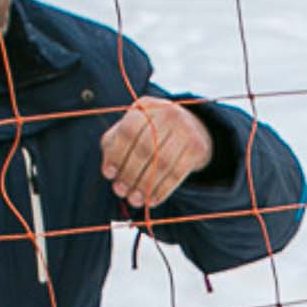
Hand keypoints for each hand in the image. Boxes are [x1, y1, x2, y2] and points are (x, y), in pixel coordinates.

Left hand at [100, 97, 213, 211]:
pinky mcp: (198, 147)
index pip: (128, 130)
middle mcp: (168, 113)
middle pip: (145, 147)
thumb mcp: (131, 131)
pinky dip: (162, 190)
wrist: (190, 129)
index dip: (116, 154)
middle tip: (120, 191)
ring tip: (134, 200)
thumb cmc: (151, 133)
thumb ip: (114, 146)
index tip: (108, 174)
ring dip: (145, 185)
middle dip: (130, 173)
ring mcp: (185, 129)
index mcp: (146, 106)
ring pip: (162, 163)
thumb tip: (109, 172)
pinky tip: (151, 200)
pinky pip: (177, 173)